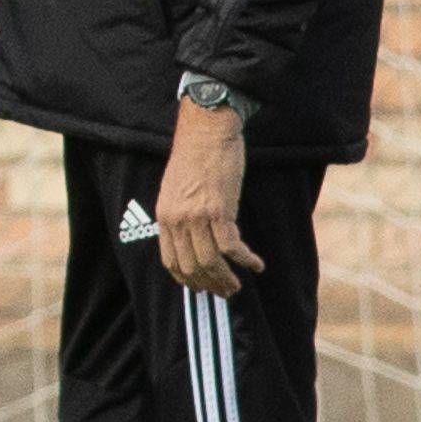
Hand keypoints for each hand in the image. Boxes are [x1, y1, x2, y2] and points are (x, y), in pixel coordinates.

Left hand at [156, 98, 264, 295]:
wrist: (207, 130)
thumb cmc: (196, 155)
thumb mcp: (176, 188)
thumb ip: (180, 214)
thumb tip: (194, 238)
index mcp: (165, 216)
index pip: (171, 261)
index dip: (187, 279)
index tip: (201, 287)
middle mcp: (177, 220)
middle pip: (192, 266)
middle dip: (209, 284)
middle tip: (225, 291)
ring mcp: (197, 216)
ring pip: (210, 262)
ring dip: (226, 278)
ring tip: (238, 286)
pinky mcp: (219, 210)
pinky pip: (231, 247)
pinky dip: (245, 260)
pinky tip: (256, 264)